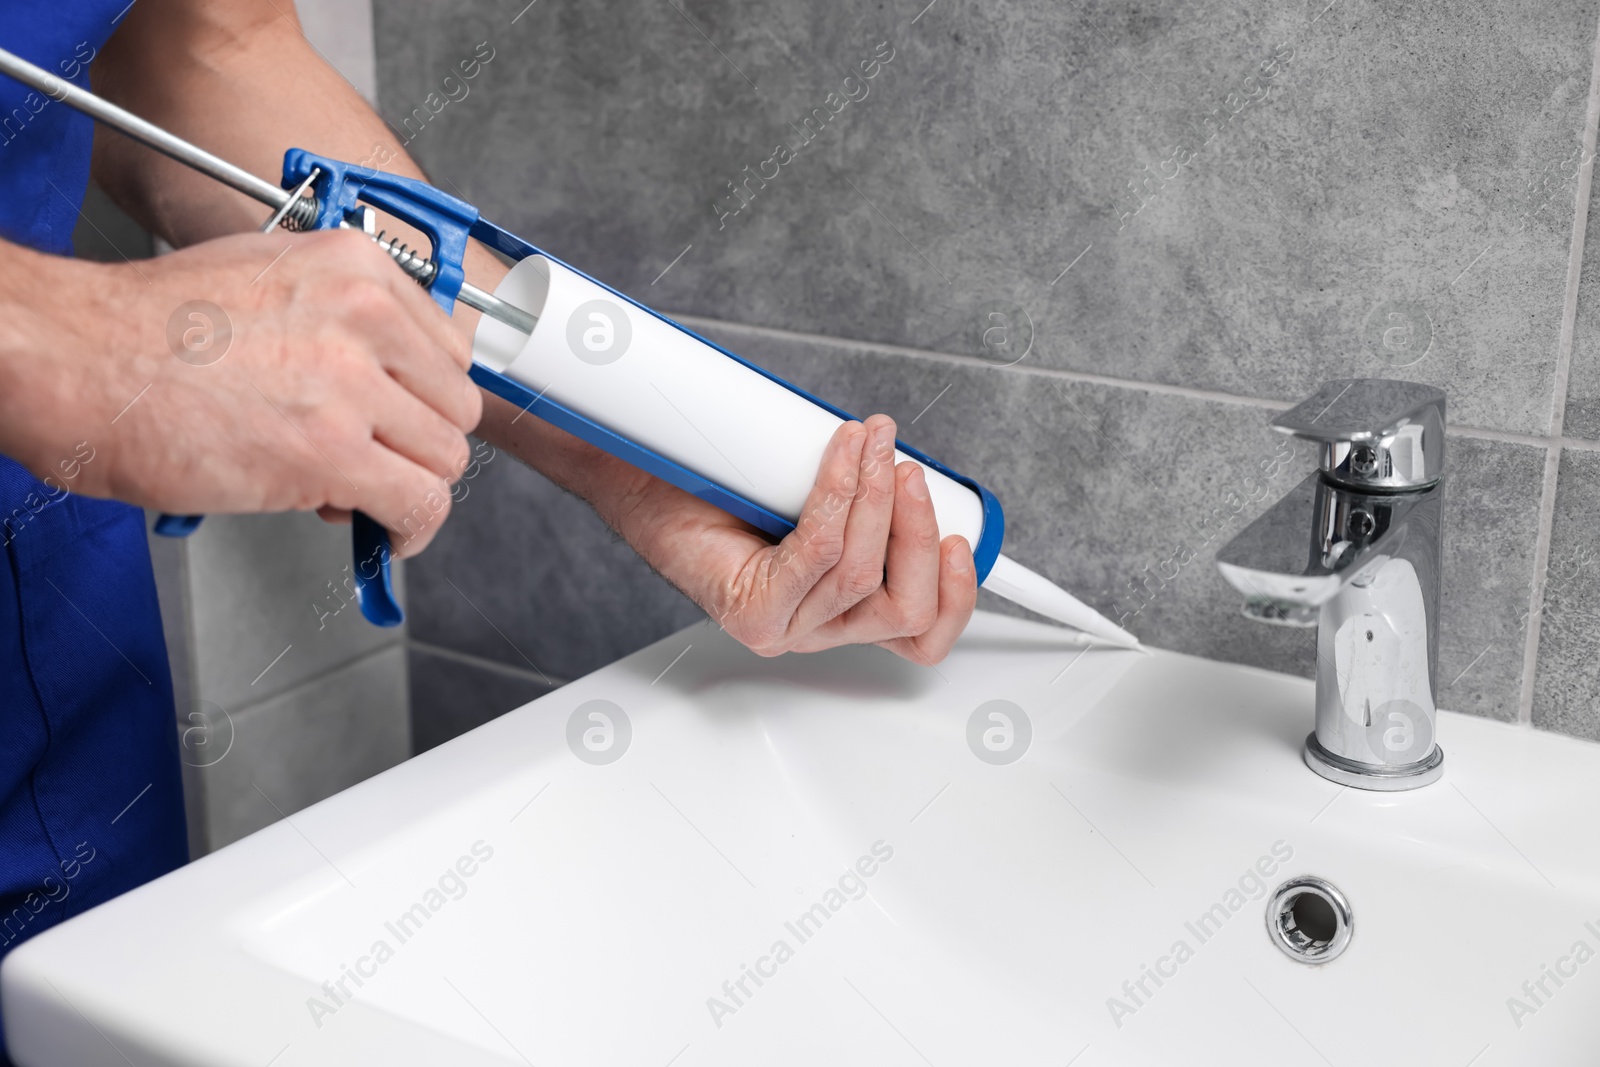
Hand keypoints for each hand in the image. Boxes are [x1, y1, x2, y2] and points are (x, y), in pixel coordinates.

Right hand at [4, 230, 480, 556]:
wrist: (74, 359)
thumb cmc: (146, 327)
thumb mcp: (264, 276)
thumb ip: (338, 316)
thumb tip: (382, 372)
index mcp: (354, 266)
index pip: (449, 347)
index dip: (423, 396)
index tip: (401, 419)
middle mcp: (365, 315)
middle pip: (456, 406)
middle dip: (418, 443)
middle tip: (372, 460)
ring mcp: (351, 385)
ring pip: (445, 459)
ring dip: (409, 487)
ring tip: (356, 493)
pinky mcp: (331, 452)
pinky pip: (420, 505)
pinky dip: (410, 531)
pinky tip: (380, 533)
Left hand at [615, 414, 978, 664]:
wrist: (642, 480)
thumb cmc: (719, 487)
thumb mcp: (815, 493)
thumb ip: (864, 495)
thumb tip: (906, 459)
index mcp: (840, 611)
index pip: (920, 632)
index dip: (957, 594)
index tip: (962, 540)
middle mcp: (815, 628)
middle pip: (904, 609)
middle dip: (919, 532)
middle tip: (909, 470)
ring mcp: (783, 627)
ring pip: (861, 576)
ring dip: (878, 499)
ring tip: (872, 445)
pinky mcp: (753, 613)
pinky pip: (819, 554)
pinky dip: (839, 497)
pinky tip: (842, 457)